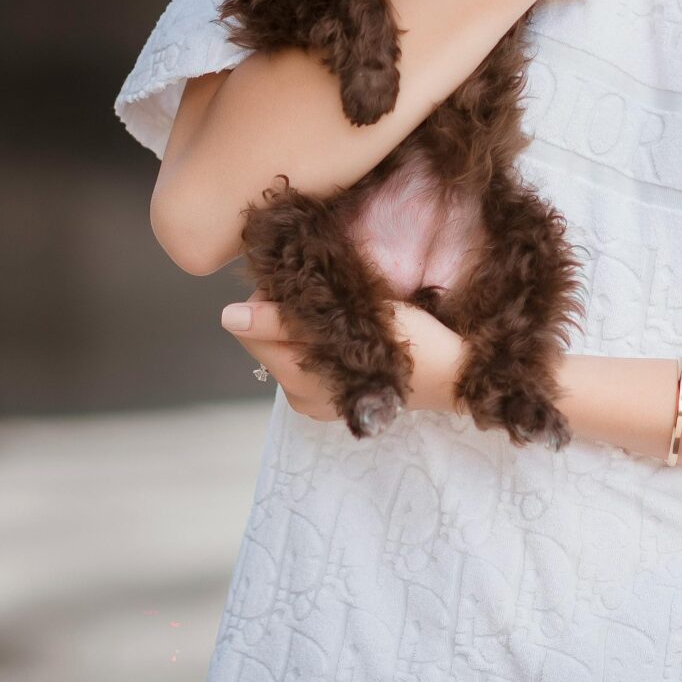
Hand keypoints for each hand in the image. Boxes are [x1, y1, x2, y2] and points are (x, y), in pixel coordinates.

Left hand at [221, 297, 470, 422]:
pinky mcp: (331, 401)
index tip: (301, 277)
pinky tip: (340, 331)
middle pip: (266, 341)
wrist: (453, 373)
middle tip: (322, 288)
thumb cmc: (408, 342)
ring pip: (284, 351)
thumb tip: (228, 315)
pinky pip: (303, 364)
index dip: (269, 297)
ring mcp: (315, 403)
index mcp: (298, 381)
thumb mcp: (349, 321)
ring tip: (336, 308)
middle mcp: (299, 398)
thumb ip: (285, 320)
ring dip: (299, 327)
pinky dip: (314, 343)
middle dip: (283, 311)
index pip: (252, 329)